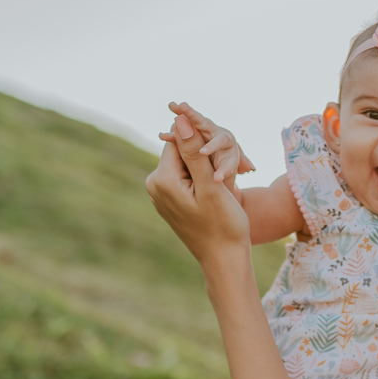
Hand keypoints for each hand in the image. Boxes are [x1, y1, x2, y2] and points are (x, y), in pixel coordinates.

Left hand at [146, 110, 250, 265]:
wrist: (223, 259)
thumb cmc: (223, 224)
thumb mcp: (211, 185)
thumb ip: (194, 152)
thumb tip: (179, 119)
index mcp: (161, 179)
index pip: (179, 140)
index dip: (204, 145)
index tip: (219, 165)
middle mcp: (154, 185)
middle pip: (180, 152)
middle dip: (204, 157)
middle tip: (223, 180)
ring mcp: (160, 194)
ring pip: (184, 164)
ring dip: (204, 168)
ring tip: (220, 190)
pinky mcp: (169, 200)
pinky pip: (184, 177)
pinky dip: (201, 179)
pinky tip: (214, 196)